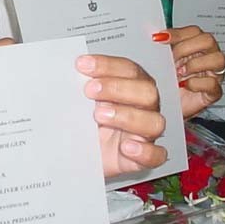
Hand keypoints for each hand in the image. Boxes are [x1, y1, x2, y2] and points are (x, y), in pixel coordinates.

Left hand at [75, 54, 165, 176]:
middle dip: (117, 88)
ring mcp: (144, 134)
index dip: (108, 65)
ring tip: (99, 116)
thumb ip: (80, 86)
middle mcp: (142, 108)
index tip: (82, 65)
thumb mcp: (80, 103)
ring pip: (154, 122)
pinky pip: (156, 155)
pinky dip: (144, 151)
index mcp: (131, 88)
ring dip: (127, 116)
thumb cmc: (84, 124)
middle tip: (89, 91)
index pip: (129, 70)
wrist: (78, 155)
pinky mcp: (141, 159)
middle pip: (147, 92)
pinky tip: (126, 147)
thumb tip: (68, 70)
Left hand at [160, 26, 224, 117]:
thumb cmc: (166, 82)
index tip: (160, 38)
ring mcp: (213, 74)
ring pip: (218, 59)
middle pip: (208, 40)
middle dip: (185, 48)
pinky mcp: (214, 92)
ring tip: (179, 72)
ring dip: (195, 64)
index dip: (178, 33)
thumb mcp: (163, 62)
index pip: (194, 31)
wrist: (166, 105)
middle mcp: (207, 57)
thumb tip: (155, 36)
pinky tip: (184, 85)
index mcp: (196, 46)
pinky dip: (196, 83)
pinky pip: (213, 83)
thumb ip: (163, 48)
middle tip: (171, 59)